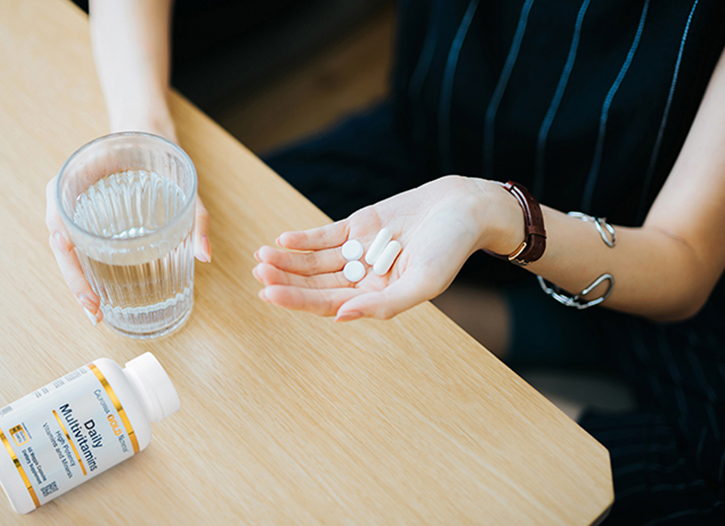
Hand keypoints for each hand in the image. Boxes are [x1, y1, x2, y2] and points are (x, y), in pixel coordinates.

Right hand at [45, 123, 211, 324]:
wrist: (144, 124)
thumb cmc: (155, 148)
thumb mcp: (180, 180)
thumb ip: (195, 216)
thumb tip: (205, 256)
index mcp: (73, 180)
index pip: (60, 232)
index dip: (72, 271)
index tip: (91, 299)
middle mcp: (66, 194)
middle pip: (60, 248)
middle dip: (75, 284)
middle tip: (95, 313)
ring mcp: (72, 204)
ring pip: (66, 250)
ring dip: (76, 280)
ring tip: (96, 311)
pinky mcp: (84, 213)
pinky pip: (77, 242)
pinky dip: (83, 267)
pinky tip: (98, 292)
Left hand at [252, 176, 520, 320]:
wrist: (466, 207)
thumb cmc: (451, 249)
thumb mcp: (424, 282)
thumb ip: (385, 305)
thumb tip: (340, 317)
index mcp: (378, 297)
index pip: (328, 304)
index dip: (297, 300)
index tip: (268, 293)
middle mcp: (365, 278)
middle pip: (316, 283)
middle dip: (286, 279)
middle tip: (259, 273)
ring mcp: (360, 252)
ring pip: (316, 261)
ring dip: (289, 260)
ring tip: (262, 257)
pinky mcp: (359, 226)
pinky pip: (326, 236)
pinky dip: (304, 239)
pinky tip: (283, 240)